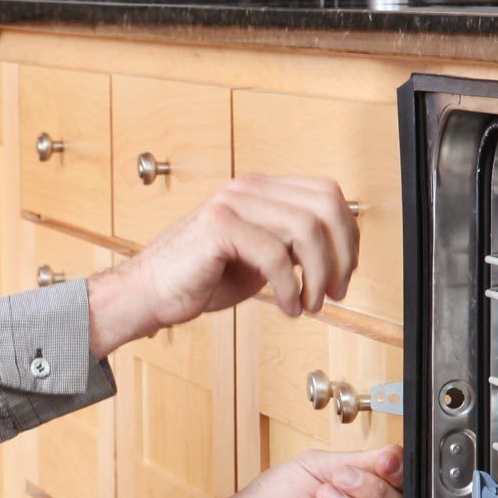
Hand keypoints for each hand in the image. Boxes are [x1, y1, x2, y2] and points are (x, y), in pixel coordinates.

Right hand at [85, 175, 360, 358]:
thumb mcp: (259, 258)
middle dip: (341, 254)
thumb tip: (336, 254)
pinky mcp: (218, 227)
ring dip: (318, 274)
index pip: (326, 194)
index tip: (346, 271)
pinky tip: (288, 308)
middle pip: (325, 205)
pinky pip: (274, 254)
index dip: (348, 234)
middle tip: (335, 291)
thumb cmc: (199, 279)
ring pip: (306, 228)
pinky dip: (290, 288)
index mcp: (260, 190)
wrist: (149, 294)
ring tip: (311, 304)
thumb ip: (292, 246)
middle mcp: (248, 189)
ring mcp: (232, 203)